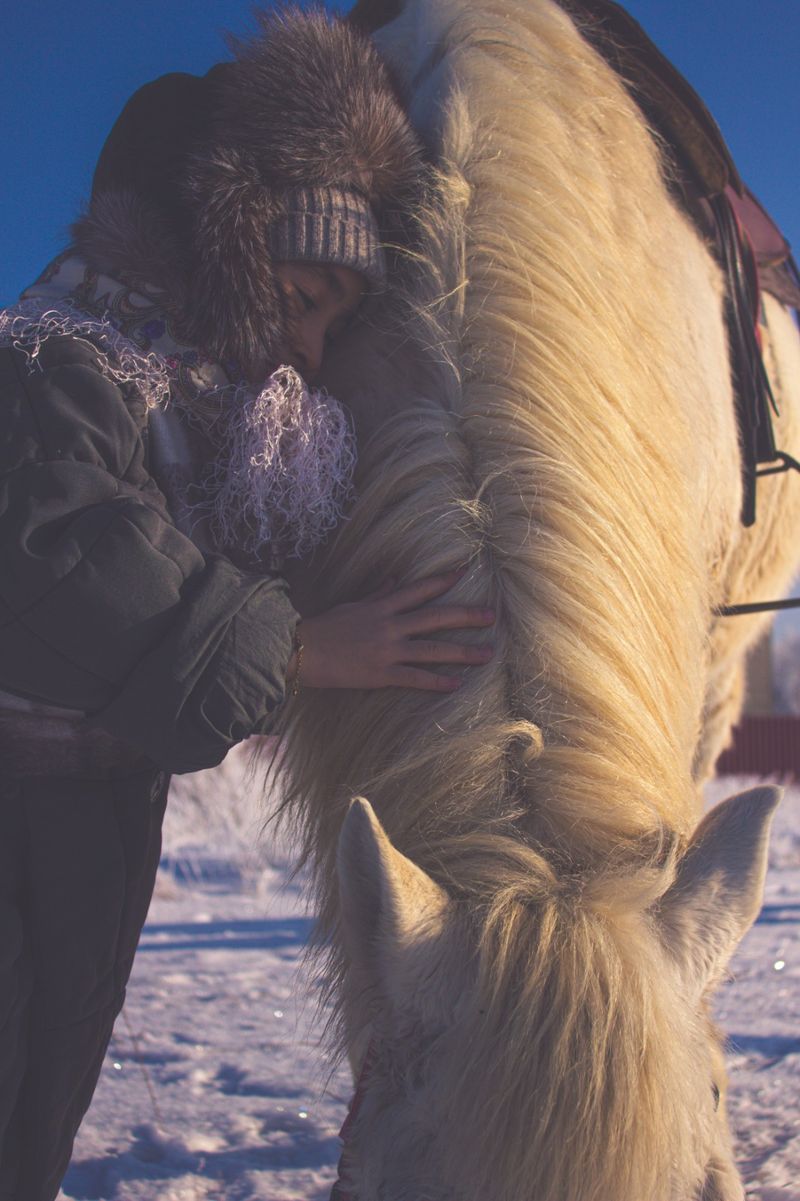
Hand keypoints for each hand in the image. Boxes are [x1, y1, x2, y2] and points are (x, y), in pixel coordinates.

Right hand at [293, 571, 494, 691]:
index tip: (464, 572)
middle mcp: (389, 625)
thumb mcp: (352, 605)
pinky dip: (436, 681)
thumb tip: (392, 579)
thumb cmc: (324, 627)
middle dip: (466, 616)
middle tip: (492, 616)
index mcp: (382, 606)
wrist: (300, 651)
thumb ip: (376, 594)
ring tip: (486, 654)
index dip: (442, 580)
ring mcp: (386, 650)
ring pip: (432, 650)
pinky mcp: (380, 674)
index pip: (419, 590)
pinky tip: (456, 684)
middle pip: (435, 617)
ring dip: (462, 652)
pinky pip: (414, 678)